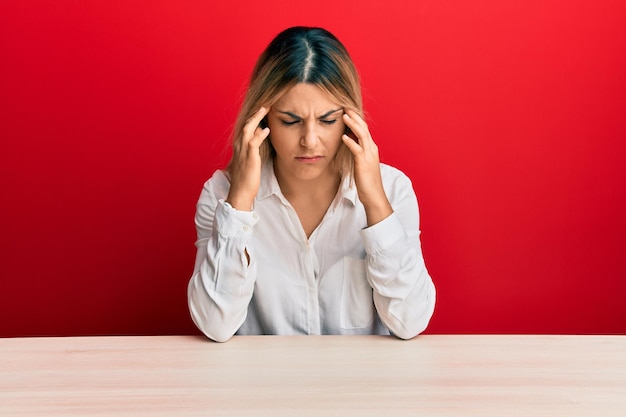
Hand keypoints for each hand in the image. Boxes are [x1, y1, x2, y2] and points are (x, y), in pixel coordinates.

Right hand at [226, 107, 270, 210]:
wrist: (240, 192)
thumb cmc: (247, 177)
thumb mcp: (251, 158)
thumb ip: (255, 145)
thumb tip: (261, 133)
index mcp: (240, 145)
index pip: (246, 126)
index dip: (254, 116)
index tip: (263, 107)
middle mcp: (239, 145)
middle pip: (246, 123)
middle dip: (256, 112)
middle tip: (266, 103)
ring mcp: (243, 151)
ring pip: (248, 129)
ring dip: (257, 118)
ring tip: (265, 109)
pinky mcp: (249, 158)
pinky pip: (253, 143)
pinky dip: (259, 135)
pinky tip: (267, 129)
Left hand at [342, 109, 392, 225]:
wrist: (374, 196)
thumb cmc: (367, 182)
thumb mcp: (362, 164)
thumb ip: (357, 153)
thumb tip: (349, 143)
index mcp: (371, 148)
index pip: (364, 129)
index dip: (356, 119)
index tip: (347, 111)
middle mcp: (371, 149)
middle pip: (364, 128)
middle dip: (355, 117)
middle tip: (345, 107)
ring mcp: (369, 155)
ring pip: (362, 135)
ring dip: (353, 124)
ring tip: (344, 116)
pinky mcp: (363, 163)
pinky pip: (357, 150)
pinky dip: (350, 142)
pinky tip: (343, 137)